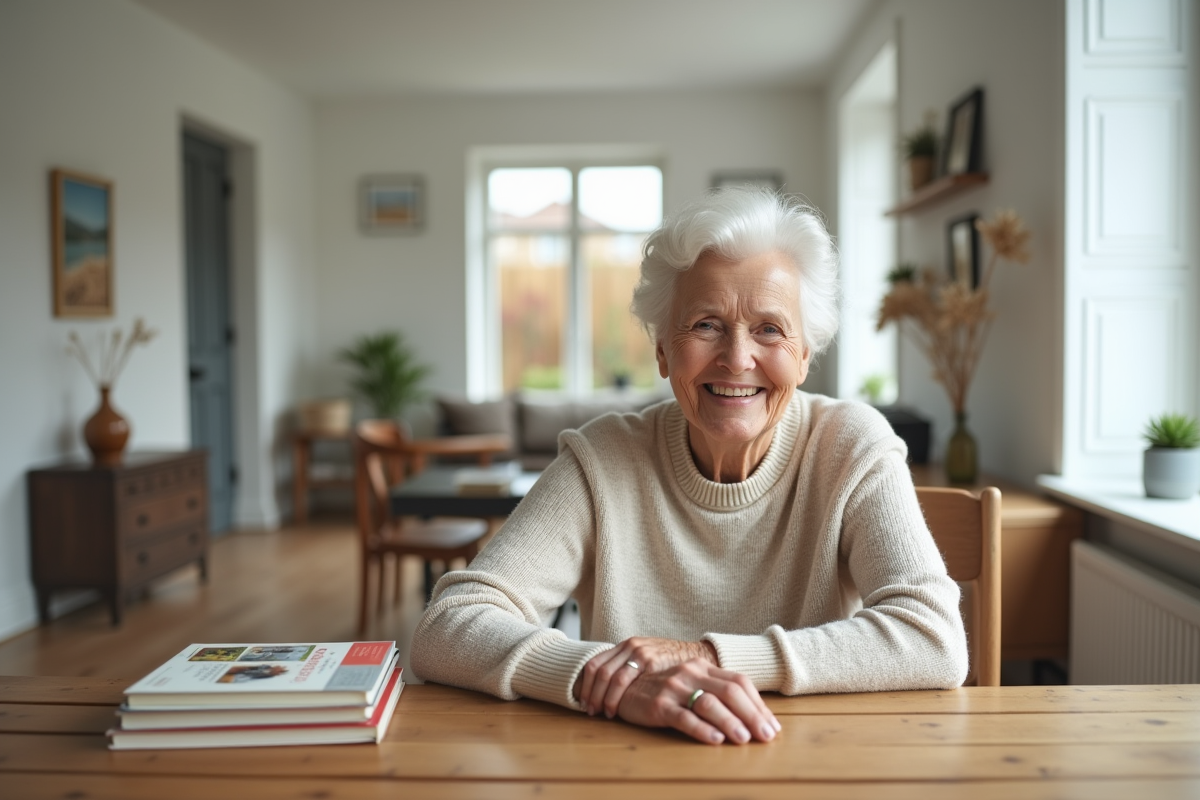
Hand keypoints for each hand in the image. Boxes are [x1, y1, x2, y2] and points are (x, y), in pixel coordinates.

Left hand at [574, 637, 717, 717]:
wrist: (696, 656)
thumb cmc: (669, 665)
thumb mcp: (645, 661)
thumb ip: (629, 669)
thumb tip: (606, 689)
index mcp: (624, 645)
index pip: (594, 663)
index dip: (586, 684)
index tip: (583, 702)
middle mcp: (628, 646)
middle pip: (598, 670)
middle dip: (590, 693)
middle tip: (589, 711)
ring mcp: (638, 651)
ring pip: (609, 676)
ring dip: (601, 698)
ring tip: (602, 713)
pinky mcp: (649, 660)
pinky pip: (624, 679)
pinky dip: (615, 696)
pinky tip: (616, 710)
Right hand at [617, 659, 780, 744]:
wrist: (624, 687)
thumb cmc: (664, 690)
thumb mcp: (691, 685)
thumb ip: (716, 693)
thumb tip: (752, 717)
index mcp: (703, 667)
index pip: (739, 682)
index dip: (759, 704)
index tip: (772, 726)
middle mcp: (691, 673)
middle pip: (730, 691)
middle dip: (752, 715)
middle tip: (766, 736)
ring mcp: (674, 688)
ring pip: (709, 703)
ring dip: (730, 722)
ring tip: (745, 739)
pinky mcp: (658, 705)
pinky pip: (683, 717)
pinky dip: (702, 729)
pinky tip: (715, 739)